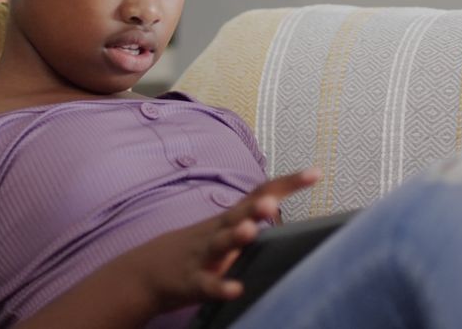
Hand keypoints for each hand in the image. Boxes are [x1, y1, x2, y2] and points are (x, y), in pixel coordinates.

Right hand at [120, 168, 321, 312]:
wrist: (146, 271)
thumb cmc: (196, 249)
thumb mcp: (224, 229)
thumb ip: (252, 219)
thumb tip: (286, 210)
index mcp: (230, 217)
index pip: (260, 193)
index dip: (287, 183)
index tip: (315, 173)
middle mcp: (217, 231)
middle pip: (238, 213)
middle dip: (256, 207)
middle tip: (273, 202)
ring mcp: (203, 255)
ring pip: (220, 243)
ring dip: (236, 236)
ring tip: (251, 231)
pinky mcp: (191, 281)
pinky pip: (207, 284)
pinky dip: (221, 286)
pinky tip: (235, 289)